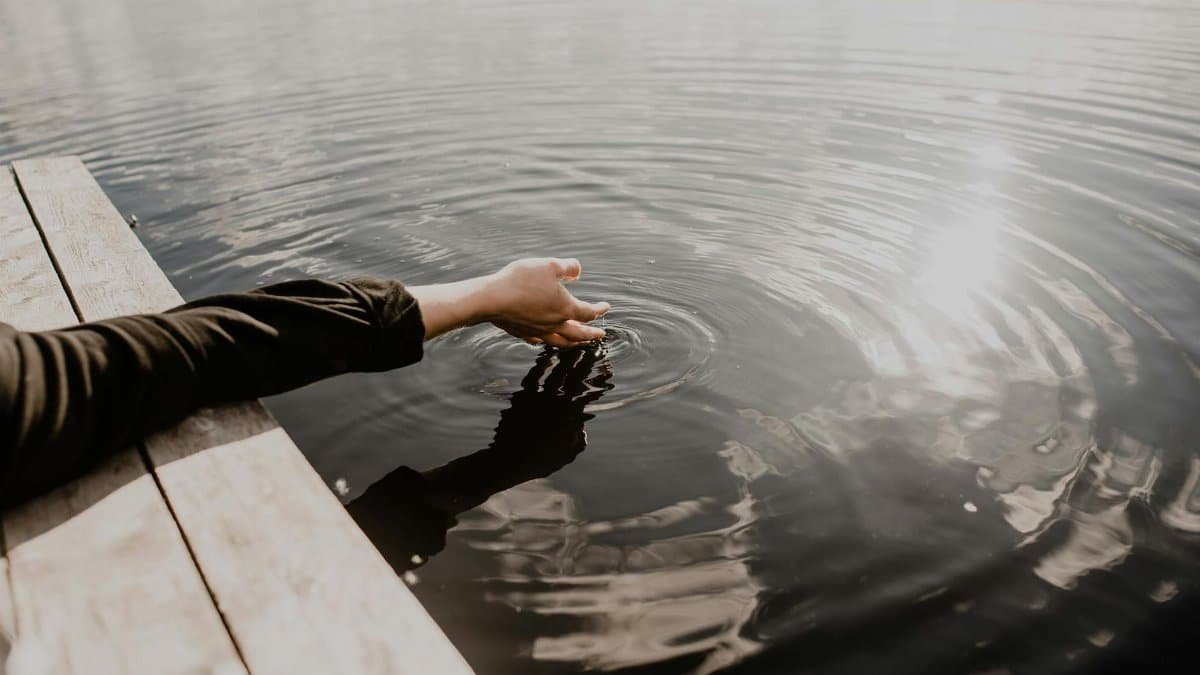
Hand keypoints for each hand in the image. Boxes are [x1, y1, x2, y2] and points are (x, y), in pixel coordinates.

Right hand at [482, 258, 610, 347]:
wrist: (491, 299)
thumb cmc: (522, 280)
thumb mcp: (550, 265)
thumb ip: (568, 267)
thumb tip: (577, 271)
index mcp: (565, 309)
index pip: (589, 313)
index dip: (599, 310)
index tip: (606, 307)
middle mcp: (554, 324)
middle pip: (578, 333)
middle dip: (591, 334)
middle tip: (600, 336)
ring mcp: (537, 331)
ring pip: (560, 341)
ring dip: (573, 342)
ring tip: (578, 342)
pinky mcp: (521, 332)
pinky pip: (538, 340)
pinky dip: (546, 339)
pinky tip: (544, 338)